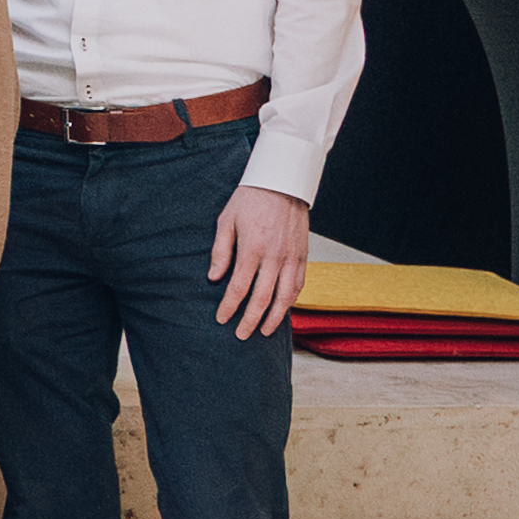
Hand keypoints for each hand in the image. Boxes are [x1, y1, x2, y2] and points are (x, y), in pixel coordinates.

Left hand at [208, 181, 311, 337]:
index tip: (222, 319)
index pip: (238, 287)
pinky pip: (299, 284)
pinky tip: (283, 310)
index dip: (229, 307)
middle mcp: (275, 256)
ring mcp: (292, 257)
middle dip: (250, 320)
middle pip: (263, 298)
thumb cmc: (249, 199)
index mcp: (252, 248)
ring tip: (263, 331)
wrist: (282, 182)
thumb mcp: (225, 221)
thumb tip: (214, 278)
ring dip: (275, 317)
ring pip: (285, 296)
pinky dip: (291, 301)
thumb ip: (220, 251)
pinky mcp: (303, 255)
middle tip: (241, 335)